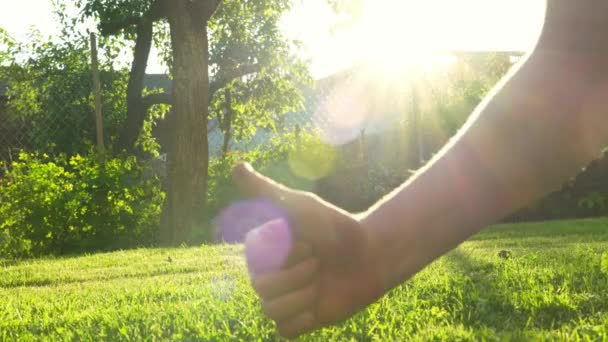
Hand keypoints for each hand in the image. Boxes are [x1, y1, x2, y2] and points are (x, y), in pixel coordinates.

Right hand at [233, 163, 385, 338]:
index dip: (283, 256)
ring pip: (271, 311)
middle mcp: (271, 274)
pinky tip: (318, 306)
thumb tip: (236, 166)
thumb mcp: (299, 205)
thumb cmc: (334, 226)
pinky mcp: (301, 318)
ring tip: (321, 283)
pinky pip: (285, 330)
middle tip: (319, 262)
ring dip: (301, 297)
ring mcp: (285, 298)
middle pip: (262, 289)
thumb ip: (265, 191)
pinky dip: (301, 320)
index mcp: (264, 252)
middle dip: (296, 275)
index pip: (254, 264)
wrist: (370, 253)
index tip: (307, 242)